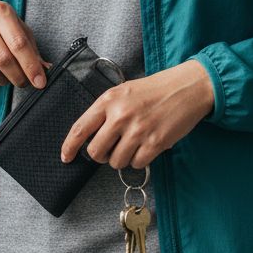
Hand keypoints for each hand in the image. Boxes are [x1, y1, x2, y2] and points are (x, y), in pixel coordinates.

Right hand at [0, 0, 51, 87]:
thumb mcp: (16, 27)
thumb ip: (31, 47)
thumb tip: (44, 70)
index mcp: (0, 11)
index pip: (18, 43)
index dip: (31, 66)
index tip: (40, 82)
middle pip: (3, 59)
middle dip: (18, 77)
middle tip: (24, 82)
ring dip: (3, 81)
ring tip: (8, 77)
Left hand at [59, 60, 214, 170]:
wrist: (186, 88)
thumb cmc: (154, 90)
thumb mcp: (124, 92)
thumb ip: (106, 111)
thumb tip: (90, 137)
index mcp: (109, 100)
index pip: (79, 128)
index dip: (69, 147)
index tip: (66, 157)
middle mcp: (120, 116)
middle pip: (95, 152)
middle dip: (101, 155)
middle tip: (111, 149)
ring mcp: (138, 130)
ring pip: (115, 162)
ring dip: (122, 158)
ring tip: (133, 144)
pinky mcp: (155, 143)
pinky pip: (136, 164)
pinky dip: (138, 160)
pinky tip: (145, 146)